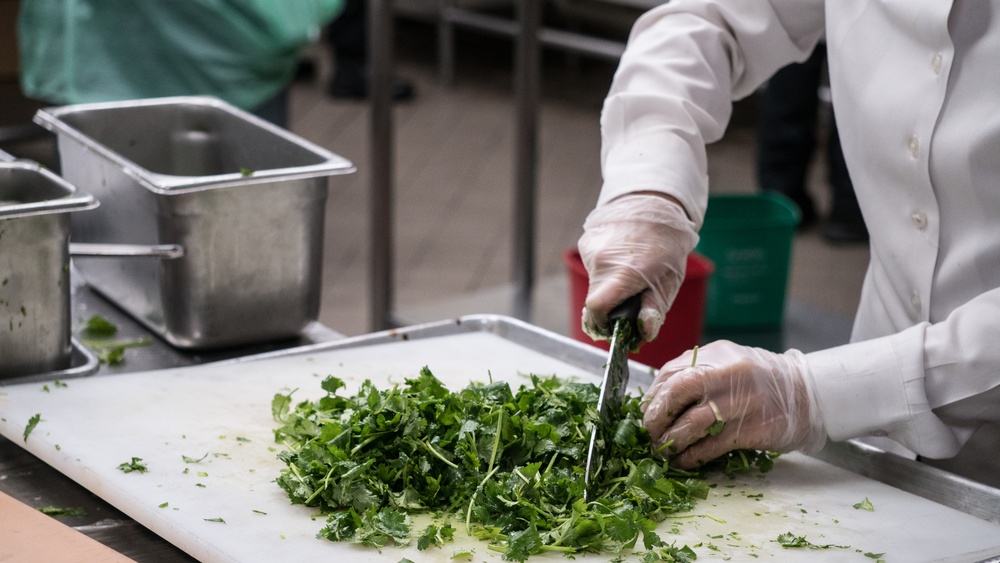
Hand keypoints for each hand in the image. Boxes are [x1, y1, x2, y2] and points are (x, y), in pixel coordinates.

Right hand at [577, 193, 697, 341]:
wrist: (653, 202)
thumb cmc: (666, 244)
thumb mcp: (670, 280)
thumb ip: (655, 310)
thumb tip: (644, 332)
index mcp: (624, 273)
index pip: (596, 309)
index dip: (602, 324)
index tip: (612, 327)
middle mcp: (602, 261)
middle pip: (596, 299)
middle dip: (611, 306)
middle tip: (631, 299)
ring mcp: (591, 250)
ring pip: (594, 283)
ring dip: (609, 286)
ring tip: (630, 272)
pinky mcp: (586, 243)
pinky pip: (593, 267)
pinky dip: (606, 270)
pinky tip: (622, 258)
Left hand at [642, 341, 826, 467]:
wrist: (808, 394)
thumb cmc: (762, 381)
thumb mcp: (728, 364)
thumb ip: (696, 373)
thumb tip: (658, 398)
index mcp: (715, 357)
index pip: (671, 374)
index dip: (653, 398)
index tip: (645, 414)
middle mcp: (726, 374)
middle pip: (677, 392)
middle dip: (657, 416)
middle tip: (650, 433)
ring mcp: (739, 401)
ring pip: (692, 422)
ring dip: (672, 441)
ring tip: (664, 451)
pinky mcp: (750, 428)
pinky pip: (712, 445)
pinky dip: (693, 455)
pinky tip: (684, 461)